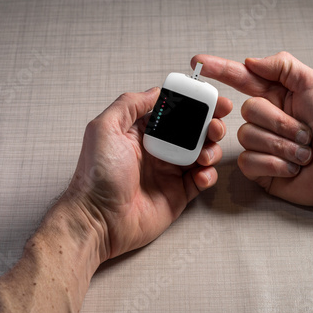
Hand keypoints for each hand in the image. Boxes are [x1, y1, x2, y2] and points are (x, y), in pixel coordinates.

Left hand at [61, 87, 231, 260]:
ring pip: (201, 154)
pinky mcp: (177, 194)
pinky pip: (201, 180)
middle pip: (193, 132)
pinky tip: (202, 174)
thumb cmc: (96, 176)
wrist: (98, 220)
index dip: (194, 104)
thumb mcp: (105, 129)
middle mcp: (157, 150)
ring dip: (211, 149)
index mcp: (141, 133)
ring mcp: (168, 173)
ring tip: (206, 153)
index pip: (174, 112)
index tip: (211, 98)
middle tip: (216, 125)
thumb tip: (155, 92)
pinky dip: (208, 175)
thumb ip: (129, 105)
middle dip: (210, 125)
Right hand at [191, 52, 312, 206]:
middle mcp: (264, 119)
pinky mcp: (259, 168)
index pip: (240, 78)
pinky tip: (292, 166)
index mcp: (275, 96)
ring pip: (248, 138)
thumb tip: (250, 61)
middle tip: (304, 131)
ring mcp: (260, 144)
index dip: (218, 69)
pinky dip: (275, 164)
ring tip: (302, 152)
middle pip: (248, 111)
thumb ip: (282, 66)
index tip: (197, 62)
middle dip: (280, 123)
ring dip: (282, 146)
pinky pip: (249, 161)